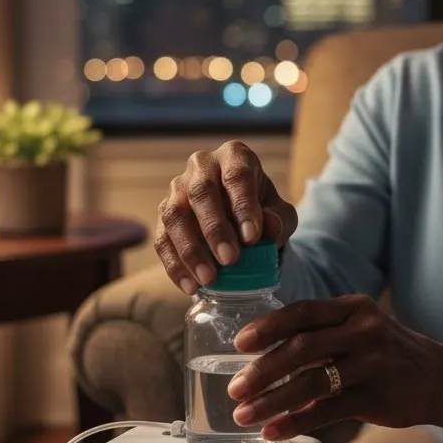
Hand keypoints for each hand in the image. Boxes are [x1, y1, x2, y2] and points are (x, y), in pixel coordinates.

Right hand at [155, 140, 297, 294]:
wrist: (240, 218)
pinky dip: (174, 265)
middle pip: (201, 193)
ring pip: (175, 216)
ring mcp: (177, 189)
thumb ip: (280, 219)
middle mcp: (201, 166)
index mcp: (234, 156)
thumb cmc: (263, 210)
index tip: (252, 237)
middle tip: (230, 260)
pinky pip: (162, 239)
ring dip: (190, 250)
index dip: (243, 206)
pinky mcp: (163, 214)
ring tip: (209, 278)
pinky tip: (190, 286)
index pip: (236, 176)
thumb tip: (270, 229)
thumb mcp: (280, 212)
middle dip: (215, 229)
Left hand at [223, 295, 442, 442]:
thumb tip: (264, 350)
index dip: (268, 326)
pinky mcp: (378, 397)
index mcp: (353, 308)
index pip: (303, 311)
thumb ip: (322, 333)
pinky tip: (274, 429)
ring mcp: (372, 364)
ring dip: (272, 399)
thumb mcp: (361, 329)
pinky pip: (329, 410)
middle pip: (302, 347)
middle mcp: (363, 331)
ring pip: (312, 381)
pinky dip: (297, 421)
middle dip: (262, 369)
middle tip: (234, 388)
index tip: (239, 343)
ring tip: (244, 414)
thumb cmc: (390, 353)